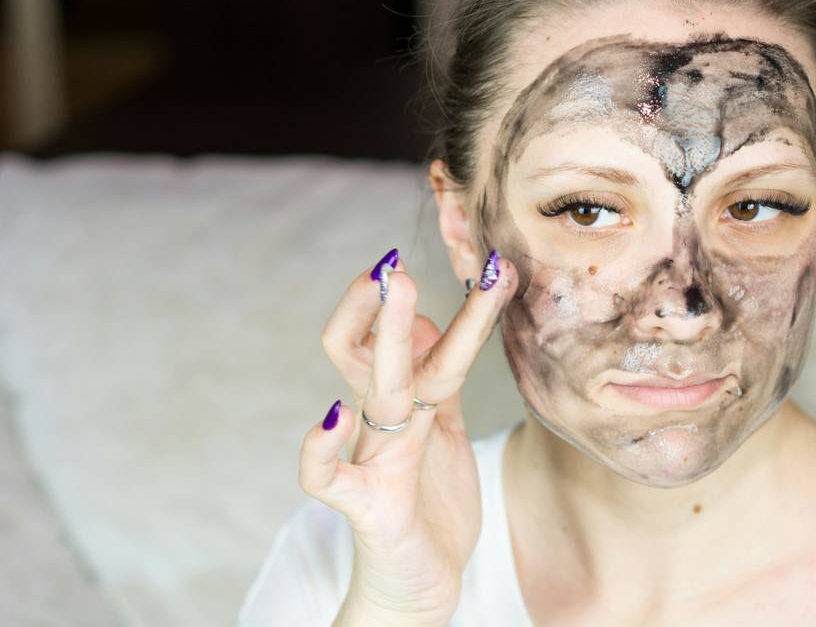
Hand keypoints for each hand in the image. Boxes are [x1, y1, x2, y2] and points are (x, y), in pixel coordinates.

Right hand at [299, 249, 516, 624]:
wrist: (419, 582)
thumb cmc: (428, 498)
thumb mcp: (439, 426)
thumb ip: (433, 374)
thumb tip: (427, 319)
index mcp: (402, 399)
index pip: (399, 335)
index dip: (423, 299)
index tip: (477, 259)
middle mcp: (380, 420)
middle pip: (379, 348)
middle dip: (392, 301)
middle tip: (405, 252)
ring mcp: (371, 458)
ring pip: (372, 387)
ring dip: (385, 336)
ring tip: (395, 287)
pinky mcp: (367, 506)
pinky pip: (325, 477)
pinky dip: (319, 448)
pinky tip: (331, 418)